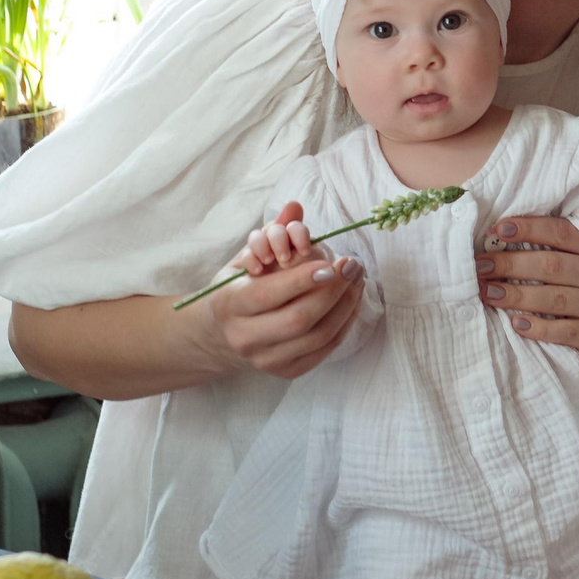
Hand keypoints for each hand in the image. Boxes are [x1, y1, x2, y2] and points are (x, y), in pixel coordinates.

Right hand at [205, 200, 364, 380]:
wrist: (221, 335)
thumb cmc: (239, 287)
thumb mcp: (245, 258)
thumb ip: (271, 232)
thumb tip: (295, 206)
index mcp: (229, 304)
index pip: (268, 294)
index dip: (302, 280)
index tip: (331, 264)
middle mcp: (244, 337)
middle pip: (298, 319)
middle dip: (332, 292)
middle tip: (352, 266)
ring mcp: (266, 359)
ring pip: (317, 337)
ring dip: (346, 306)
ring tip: (358, 280)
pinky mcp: (286, 371)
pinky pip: (324, 349)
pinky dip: (345, 323)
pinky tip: (352, 300)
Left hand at [478, 216, 578, 372]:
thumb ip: (554, 251)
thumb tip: (499, 240)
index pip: (561, 232)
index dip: (529, 229)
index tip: (498, 230)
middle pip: (551, 265)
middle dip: (511, 263)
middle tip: (481, 266)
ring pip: (554, 298)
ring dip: (517, 294)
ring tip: (488, 293)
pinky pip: (563, 331)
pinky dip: (538, 328)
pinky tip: (516, 325)